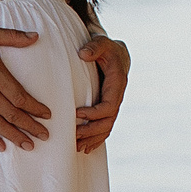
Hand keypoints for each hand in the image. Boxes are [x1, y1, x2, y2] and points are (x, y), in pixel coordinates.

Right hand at [0, 25, 52, 151]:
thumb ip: (12, 37)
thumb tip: (35, 36)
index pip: (20, 96)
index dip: (35, 107)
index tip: (47, 115)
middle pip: (13, 113)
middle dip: (31, 126)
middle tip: (45, 135)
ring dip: (15, 135)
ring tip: (29, 145)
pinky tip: (1, 146)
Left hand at [75, 36, 129, 152]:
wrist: (116, 53)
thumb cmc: (107, 48)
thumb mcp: (102, 43)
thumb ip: (94, 46)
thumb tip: (83, 54)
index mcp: (117, 85)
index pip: (108, 106)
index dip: (94, 113)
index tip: (76, 114)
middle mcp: (117, 98)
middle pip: (107, 122)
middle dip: (91, 131)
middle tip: (73, 137)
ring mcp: (113, 105)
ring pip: (106, 128)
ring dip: (92, 139)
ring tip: (76, 147)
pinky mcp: (107, 108)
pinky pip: (104, 127)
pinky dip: (96, 139)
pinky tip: (85, 148)